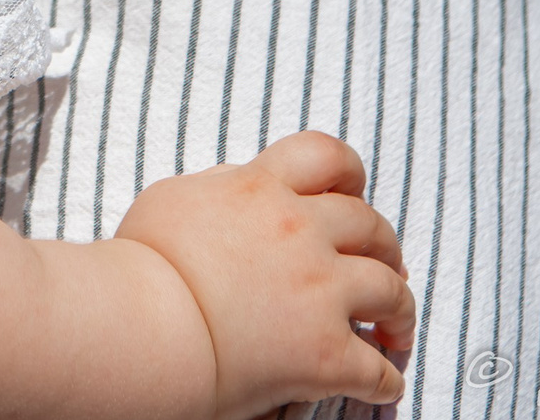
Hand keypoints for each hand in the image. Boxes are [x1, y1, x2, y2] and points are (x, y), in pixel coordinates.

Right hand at [114, 130, 412, 418]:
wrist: (139, 323)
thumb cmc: (142, 264)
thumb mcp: (174, 198)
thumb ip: (219, 186)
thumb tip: (238, 186)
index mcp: (263, 189)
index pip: (326, 156)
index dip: (350, 174)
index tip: (354, 194)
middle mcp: (301, 231)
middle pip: (371, 226)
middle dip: (384, 247)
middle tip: (385, 266)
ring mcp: (319, 291)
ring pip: (392, 291)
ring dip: (400, 311)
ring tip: (395, 328)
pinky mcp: (325, 353)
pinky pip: (377, 369)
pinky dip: (384, 378)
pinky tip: (380, 383)